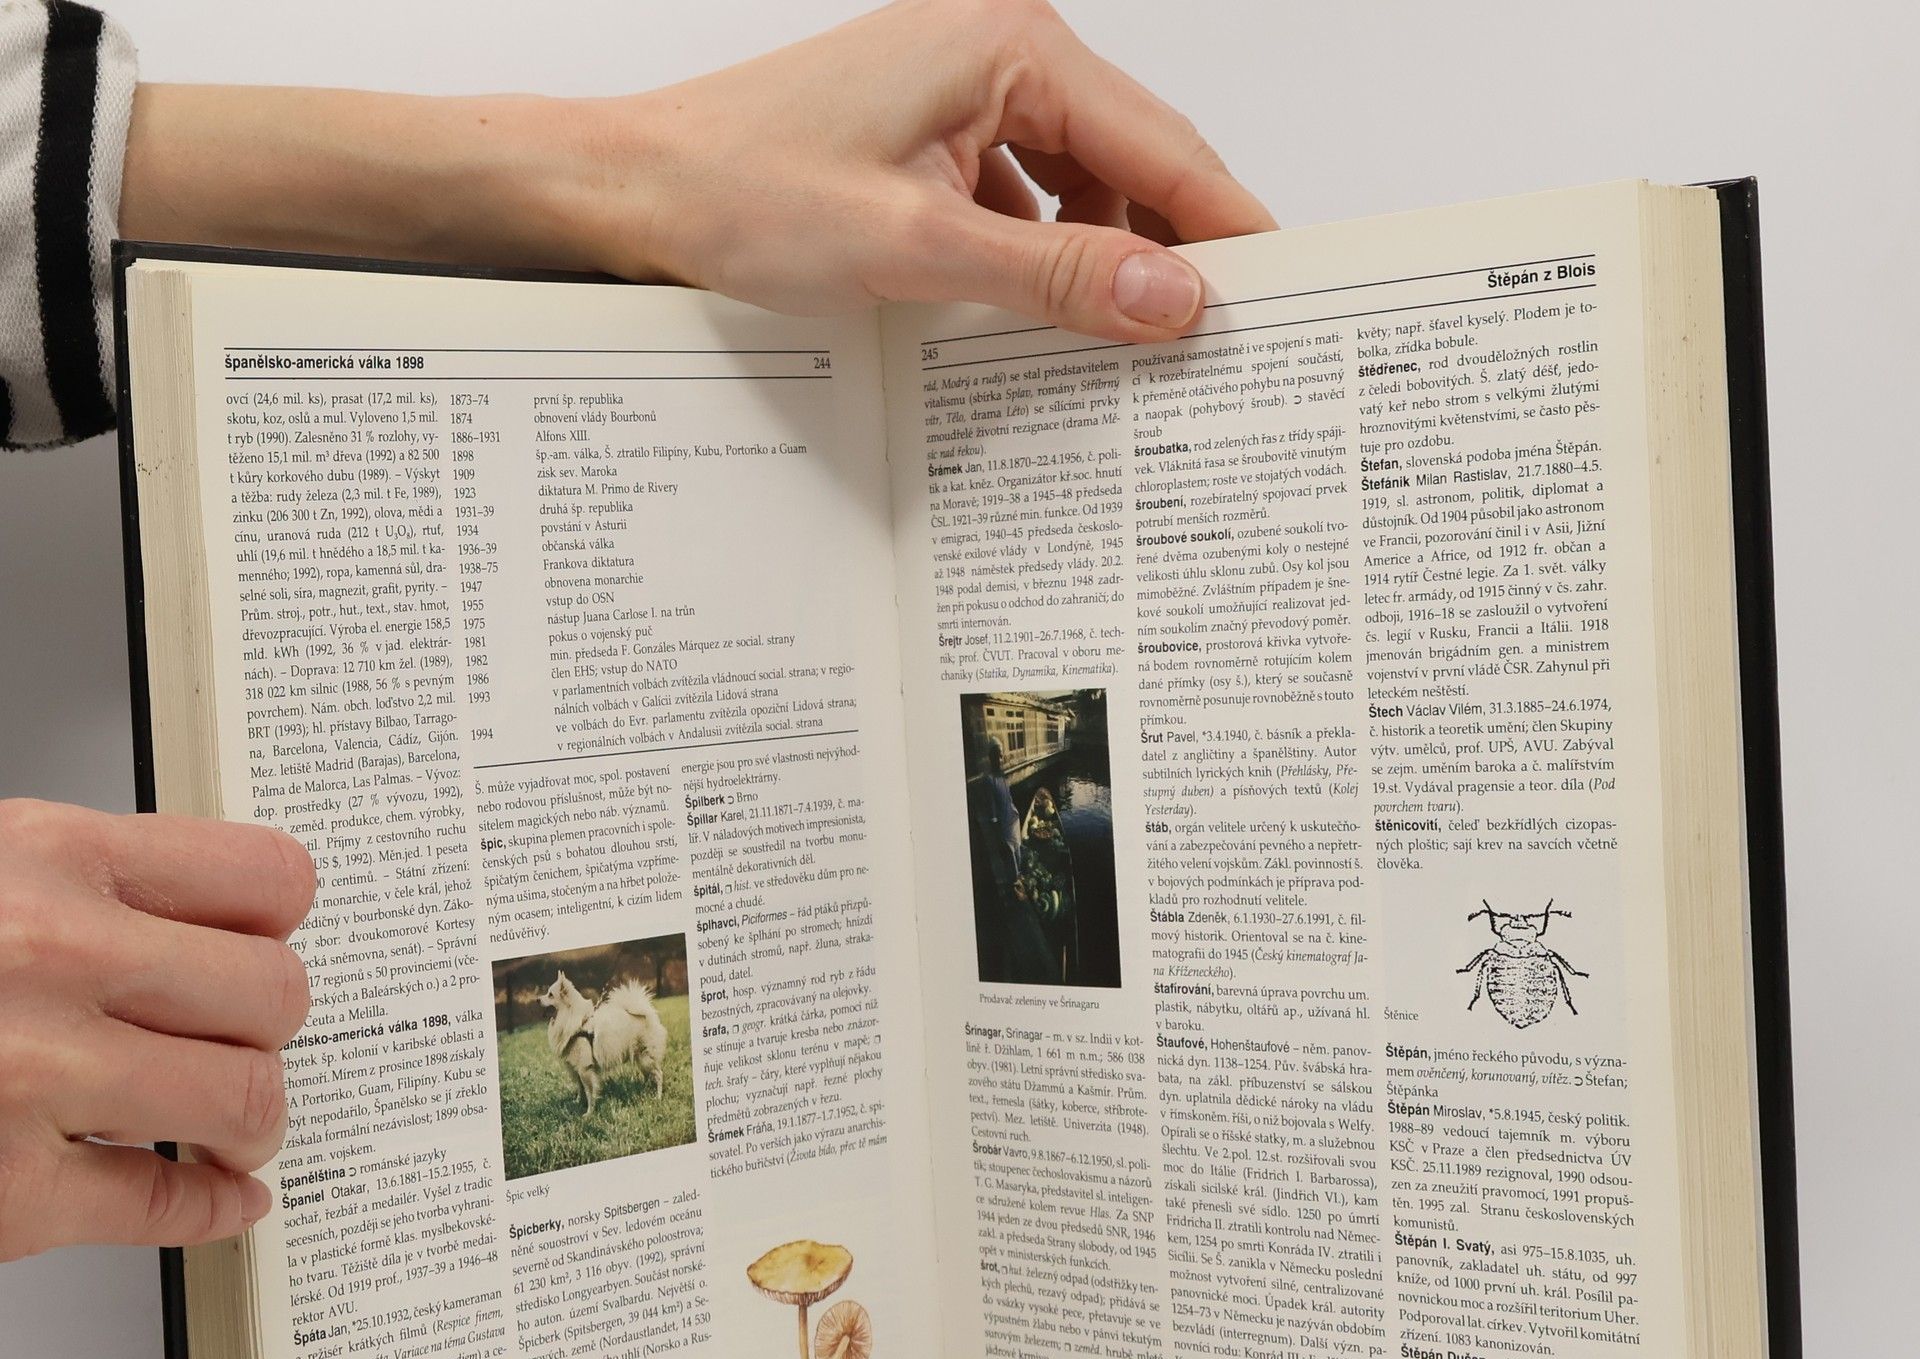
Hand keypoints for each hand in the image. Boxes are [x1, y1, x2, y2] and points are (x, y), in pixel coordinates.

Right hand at [0, 801, 314, 1261]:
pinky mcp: (5, 1193)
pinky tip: (214, 1199)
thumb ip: (65, 889)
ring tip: (230, 1123)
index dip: (276, 923)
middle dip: (269, 1027)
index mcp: (40, 860)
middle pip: (275, 992)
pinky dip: (210, 1210)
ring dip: (251, 1120)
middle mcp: (49, 958)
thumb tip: (187, 926)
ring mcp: (31, 1078)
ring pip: (246, 1100)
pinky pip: (168, 1205)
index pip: (261, 877)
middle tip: (246, 1042)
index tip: (269, 944)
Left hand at [122, 0, 1273, 345]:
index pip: (1163, 145)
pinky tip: (1047, 333)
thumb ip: (1056, 276)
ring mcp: (961, 106)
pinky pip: (1022, 213)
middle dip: (1173, 255)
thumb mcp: (917, 248)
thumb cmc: (737, 191)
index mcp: (1008, 48)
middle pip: (1131, 167)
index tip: (1286, 298)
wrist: (624, 195)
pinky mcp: (929, 153)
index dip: (1229, 228)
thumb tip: (1176, 300)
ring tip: (1137, 357)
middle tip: (1222, 349)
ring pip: (1079, 196)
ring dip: (1105, 270)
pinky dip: (1045, 271)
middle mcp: (994, 61)